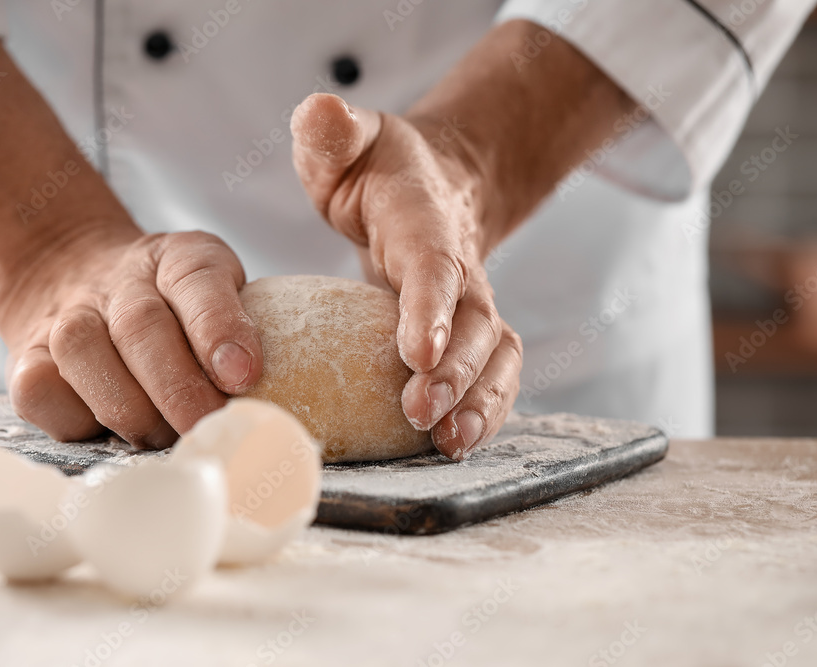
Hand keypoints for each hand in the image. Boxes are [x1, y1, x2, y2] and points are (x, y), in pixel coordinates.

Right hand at [0, 231, 262, 448]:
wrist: (78, 278)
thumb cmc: (176, 312)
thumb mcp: (219, 300)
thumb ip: (243, 335)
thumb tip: (276, 408)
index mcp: (180, 260)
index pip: (199, 280)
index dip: (220, 328)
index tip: (243, 376)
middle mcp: (121, 282)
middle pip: (142, 327)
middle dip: (180, 390)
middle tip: (210, 431)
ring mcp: (67, 316)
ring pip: (84, 355)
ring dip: (132, 410)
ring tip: (166, 438)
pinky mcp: (27, 358)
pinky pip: (40, 391)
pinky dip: (76, 420)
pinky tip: (108, 431)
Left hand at [290, 93, 521, 460]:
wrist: (435, 185)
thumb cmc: (378, 171)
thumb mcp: (347, 141)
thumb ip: (331, 133)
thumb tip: (319, 113)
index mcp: (424, 221)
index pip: (433, 265)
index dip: (431, 309)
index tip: (417, 354)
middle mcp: (459, 267)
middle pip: (475, 321)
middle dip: (456, 371)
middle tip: (422, 412)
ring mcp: (472, 304)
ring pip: (496, 355)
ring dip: (480, 402)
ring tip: (448, 445)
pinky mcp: (470, 335)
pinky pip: (492, 376)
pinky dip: (484, 411)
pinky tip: (455, 445)